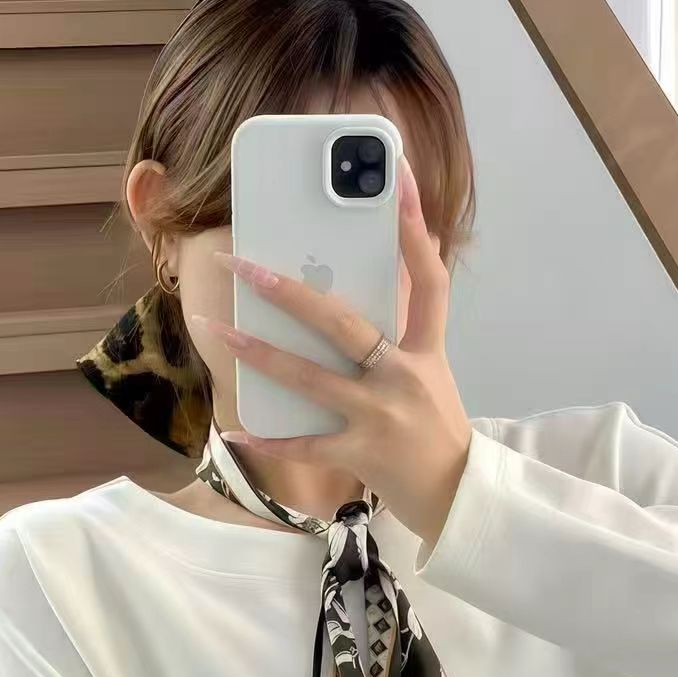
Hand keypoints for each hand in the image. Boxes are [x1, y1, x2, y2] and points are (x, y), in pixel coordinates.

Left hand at [193, 158, 472, 549]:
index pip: (429, 278)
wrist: (457, 497)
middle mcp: (404, 376)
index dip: (414, 228)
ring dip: (260, 354)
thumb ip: (408, 326)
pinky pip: (304, 442)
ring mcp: (381, 416)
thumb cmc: (436, 429)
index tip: (400, 179)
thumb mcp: (432, 371)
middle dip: (291, 292)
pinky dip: (269, 437)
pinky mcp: (360, 453)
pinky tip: (236, 430)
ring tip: (221, 330)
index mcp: (427, 349)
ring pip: (311, 378)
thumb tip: (393, 265)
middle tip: (246, 266)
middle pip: (344, 323)